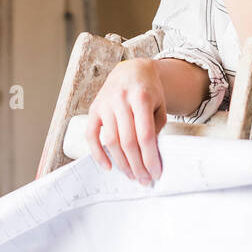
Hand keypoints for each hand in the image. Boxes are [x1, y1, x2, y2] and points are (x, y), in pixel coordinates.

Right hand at [85, 58, 167, 184]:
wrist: (132, 71)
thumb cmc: (149, 91)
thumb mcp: (160, 106)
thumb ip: (156, 128)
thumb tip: (150, 157)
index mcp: (141, 97)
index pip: (145, 135)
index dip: (150, 158)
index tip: (156, 173)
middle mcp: (121, 99)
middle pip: (128, 141)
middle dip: (137, 166)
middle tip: (144, 180)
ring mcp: (105, 104)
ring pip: (111, 141)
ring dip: (121, 163)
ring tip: (131, 175)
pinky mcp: (94, 109)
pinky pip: (91, 135)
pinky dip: (97, 153)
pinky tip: (108, 166)